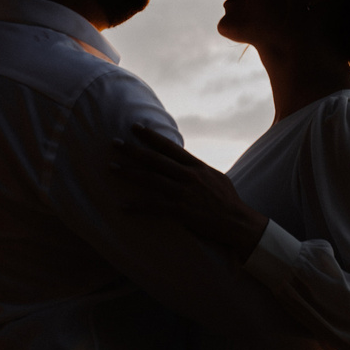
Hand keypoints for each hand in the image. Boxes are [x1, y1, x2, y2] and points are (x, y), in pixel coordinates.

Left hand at [110, 127, 269, 260]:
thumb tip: (186, 162)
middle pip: (155, 160)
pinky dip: (137, 206)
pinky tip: (123, 205)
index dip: (151, 136)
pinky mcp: (180, 210)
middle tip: (114, 143)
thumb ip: (198, 169)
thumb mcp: (216, 177)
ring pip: (150, 179)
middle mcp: (188, 176)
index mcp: (197, 166)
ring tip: (112, 168)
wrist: (237, 222)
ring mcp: (183, 193)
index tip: (135, 127)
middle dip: (133, 150)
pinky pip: (154, 206)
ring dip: (129, 173)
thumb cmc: (228, 201)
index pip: (170, 147)